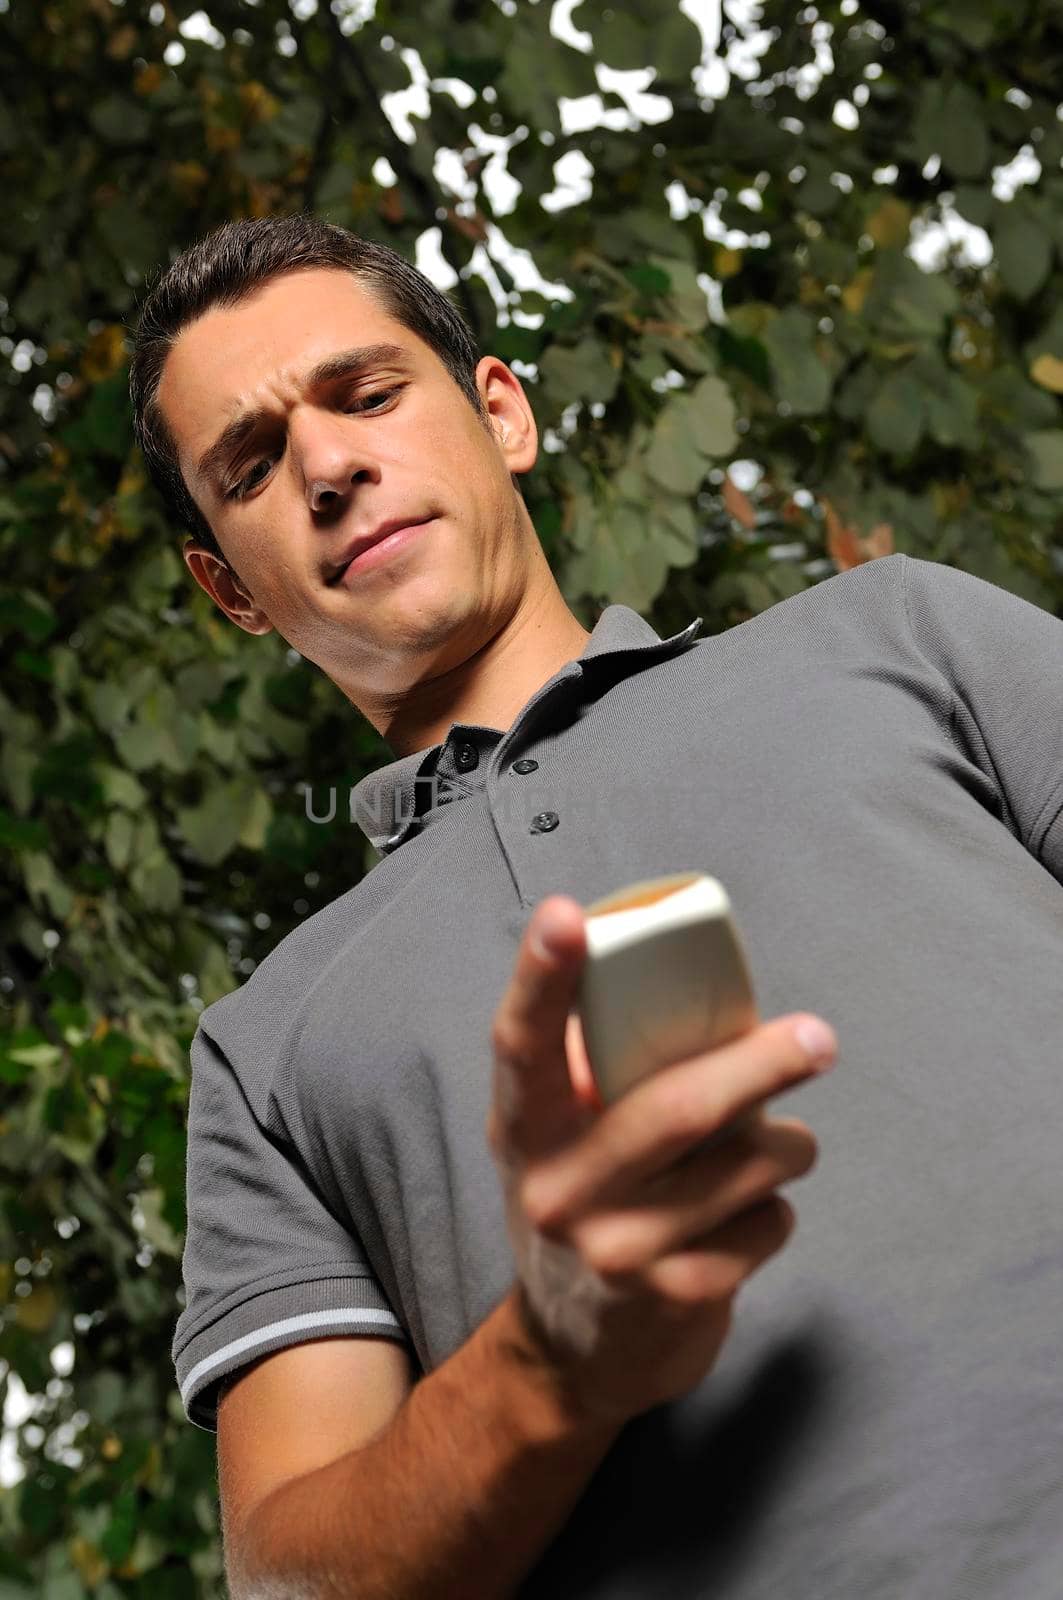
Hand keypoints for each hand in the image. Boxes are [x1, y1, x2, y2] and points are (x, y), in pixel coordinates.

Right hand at [486, 895, 837, 1425]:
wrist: (576, 1352)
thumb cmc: (587, 1200)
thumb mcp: (564, 1137)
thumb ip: (601, 1068)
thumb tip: (681, 972)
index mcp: (525, 1125)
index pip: (522, 1041)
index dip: (541, 976)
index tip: (565, 914)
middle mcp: (556, 1187)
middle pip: (675, 1108)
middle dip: (760, 1064)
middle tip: (816, 1037)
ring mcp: (614, 1249)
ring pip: (744, 1165)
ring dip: (786, 1145)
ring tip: (780, 1144)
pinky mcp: (675, 1297)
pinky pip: (766, 1224)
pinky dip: (775, 1210)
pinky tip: (743, 1219)